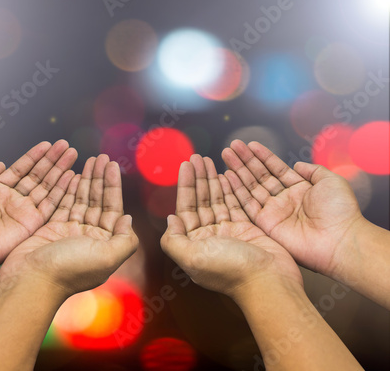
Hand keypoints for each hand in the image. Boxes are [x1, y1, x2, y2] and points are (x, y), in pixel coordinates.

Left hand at [0, 140, 77, 274]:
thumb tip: (0, 164)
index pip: (22, 169)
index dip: (36, 156)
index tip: (48, 144)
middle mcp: (14, 200)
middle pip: (39, 176)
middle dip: (53, 160)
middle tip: (66, 146)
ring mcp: (25, 212)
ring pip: (48, 187)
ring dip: (61, 170)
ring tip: (72, 154)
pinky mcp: (34, 224)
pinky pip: (52, 204)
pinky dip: (62, 190)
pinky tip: (71, 176)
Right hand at [0, 155, 138, 296]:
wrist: (30, 281)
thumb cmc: (69, 270)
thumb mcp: (107, 257)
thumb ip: (125, 240)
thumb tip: (128, 219)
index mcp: (105, 244)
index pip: (113, 209)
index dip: (113, 186)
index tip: (113, 166)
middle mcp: (89, 237)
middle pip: (98, 202)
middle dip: (100, 179)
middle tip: (101, 157)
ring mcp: (69, 232)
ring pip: (81, 200)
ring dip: (86, 180)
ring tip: (89, 159)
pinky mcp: (51, 229)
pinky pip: (63, 204)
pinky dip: (68, 189)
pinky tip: (72, 175)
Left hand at [160, 155, 301, 298]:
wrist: (269, 281)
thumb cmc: (230, 271)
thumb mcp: (192, 257)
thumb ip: (173, 240)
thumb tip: (170, 220)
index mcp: (193, 244)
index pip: (185, 208)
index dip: (185, 185)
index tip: (185, 165)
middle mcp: (209, 237)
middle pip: (200, 201)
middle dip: (198, 179)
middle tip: (197, 157)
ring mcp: (228, 232)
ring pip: (217, 200)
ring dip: (212, 180)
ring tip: (209, 160)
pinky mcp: (247, 229)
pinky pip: (235, 204)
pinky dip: (230, 190)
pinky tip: (226, 175)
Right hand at [221, 140, 364, 276]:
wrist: (339, 239)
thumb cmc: (340, 211)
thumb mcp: (330, 181)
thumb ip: (313, 170)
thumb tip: (297, 164)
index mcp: (299, 189)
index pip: (275, 169)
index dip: (263, 156)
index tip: (250, 144)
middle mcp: (283, 199)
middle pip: (259, 176)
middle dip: (245, 160)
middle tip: (232, 146)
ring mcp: (273, 212)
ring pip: (250, 187)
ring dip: (237, 171)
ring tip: (226, 154)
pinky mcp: (265, 224)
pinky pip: (246, 204)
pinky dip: (236, 190)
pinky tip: (227, 176)